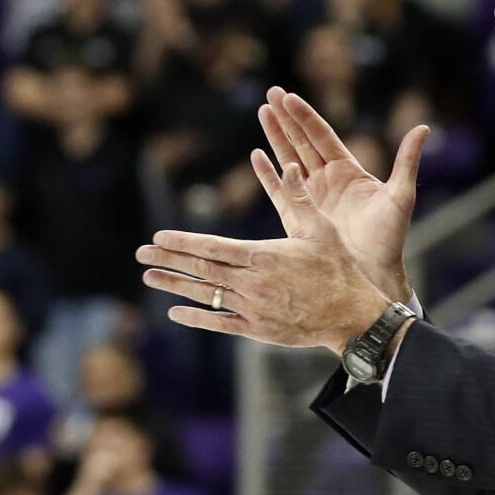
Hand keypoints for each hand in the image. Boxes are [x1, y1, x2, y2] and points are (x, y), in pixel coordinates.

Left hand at [137, 163, 394, 352]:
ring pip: (206, 295)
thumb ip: (300, 198)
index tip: (159, 238)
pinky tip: (175, 312)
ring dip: (175, 285)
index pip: (213, 248)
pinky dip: (196, 318)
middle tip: (141, 254)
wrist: (352, 315)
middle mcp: (253, 283)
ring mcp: (253, 308)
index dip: (183, 242)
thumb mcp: (321, 229)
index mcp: (264, 256)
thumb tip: (290, 166)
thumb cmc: (339, 268)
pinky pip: (219, 323)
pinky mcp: (258, 329)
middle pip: (202, 270)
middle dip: (169, 260)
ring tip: (150, 278)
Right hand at [254, 88, 428, 301]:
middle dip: (286, 118)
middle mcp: (328, 180)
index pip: (322, 136)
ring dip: (275, 137)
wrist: (372, 272)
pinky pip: (279, 191)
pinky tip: (256, 155)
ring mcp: (311, 197)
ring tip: (262, 112)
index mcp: (349, 171)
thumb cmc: (390, 237)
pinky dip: (267, 174)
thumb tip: (423, 127)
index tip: (289, 97)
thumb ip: (407, 160)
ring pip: (288, 160)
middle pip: (302, 142)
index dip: (305, 117)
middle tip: (271, 93)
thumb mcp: (401, 194)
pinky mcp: (299, 217)